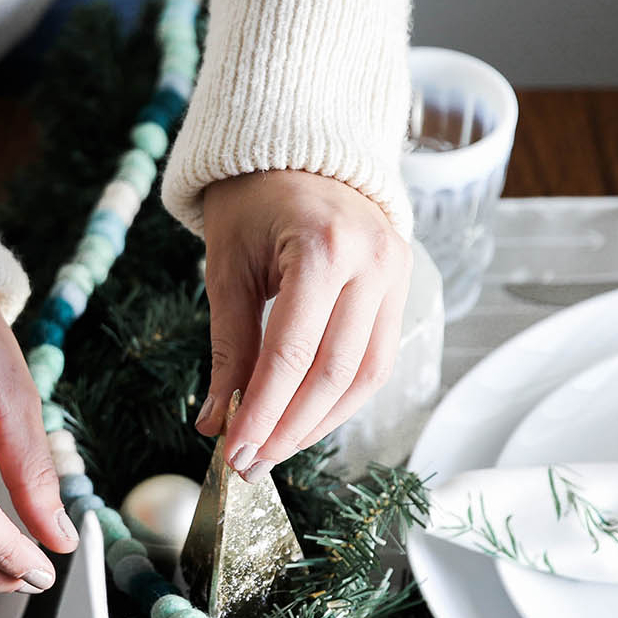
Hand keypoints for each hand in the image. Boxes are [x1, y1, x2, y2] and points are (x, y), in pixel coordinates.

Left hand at [199, 170, 410, 477]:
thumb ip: (227, 347)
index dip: (262, 412)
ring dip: (319, 423)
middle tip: (250, 465)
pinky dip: (341, 398)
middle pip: (334, 373)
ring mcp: (396, 273)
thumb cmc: (252, 204)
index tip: (234, 454)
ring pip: (365, 375)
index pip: (292, 353)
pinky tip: (305, 420)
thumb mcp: (226, 268)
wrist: (298, 152)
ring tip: (275, 450)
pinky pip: (376, 359)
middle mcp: (371, 262)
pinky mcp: (403, 286)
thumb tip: (214, 425)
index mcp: (322, 248)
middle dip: (289, 428)